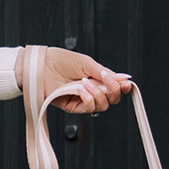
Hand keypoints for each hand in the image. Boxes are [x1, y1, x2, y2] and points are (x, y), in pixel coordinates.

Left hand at [14, 46, 131, 114]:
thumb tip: (125, 78)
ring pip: (102, 106)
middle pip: (111, 99)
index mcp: (96, 79)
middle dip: (113, 91)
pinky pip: (87, 108)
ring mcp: (82, 99)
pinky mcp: (72, 106)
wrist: (41, 66)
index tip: (126, 84)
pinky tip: (82, 90)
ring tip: (86, 82)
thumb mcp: (87, 63)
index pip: (114, 88)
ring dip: (98, 94)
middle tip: (108, 81)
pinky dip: (88, 99)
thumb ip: (105, 73)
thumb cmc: (60, 61)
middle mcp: (91, 90)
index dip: (122, 88)